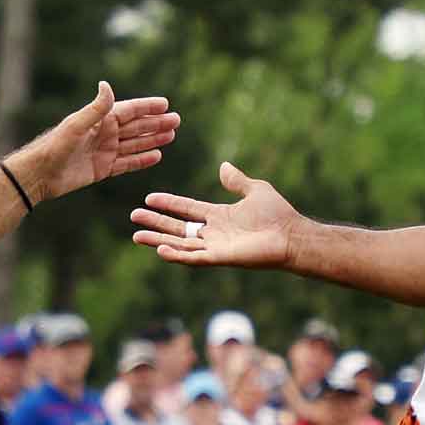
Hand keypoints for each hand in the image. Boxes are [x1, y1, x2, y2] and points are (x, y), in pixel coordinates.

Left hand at [22, 82, 178, 201]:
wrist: (40, 174)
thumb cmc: (55, 146)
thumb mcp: (76, 125)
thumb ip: (95, 108)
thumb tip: (106, 84)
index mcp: (100, 120)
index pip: (129, 111)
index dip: (147, 107)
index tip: (165, 104)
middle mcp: (104, 134)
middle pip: (136, 127)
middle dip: (156, 123)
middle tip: (177, 120)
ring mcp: (105, 151)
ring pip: (135, 144)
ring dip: (153, 139)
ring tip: (172, 136)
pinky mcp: (103, 169)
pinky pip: (128, 163)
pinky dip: (142, 159)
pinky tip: (157, 155)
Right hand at [131, 162, 303, 268]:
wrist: (291, 235)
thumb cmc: (277, 214)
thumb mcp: (255, 190)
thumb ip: (237, 180)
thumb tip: (223, 166)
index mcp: (219, 216)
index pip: (187, 209)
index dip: (168, 204)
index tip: (149, 198)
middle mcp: (213, 232)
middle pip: (177, 228)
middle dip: (156, 223)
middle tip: (133, 217)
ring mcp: (215, 247)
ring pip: (180, 244)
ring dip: (158, 240)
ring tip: (137, 235)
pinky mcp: (220, 258)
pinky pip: (193, 258)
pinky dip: (177, 255)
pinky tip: (160, 250)